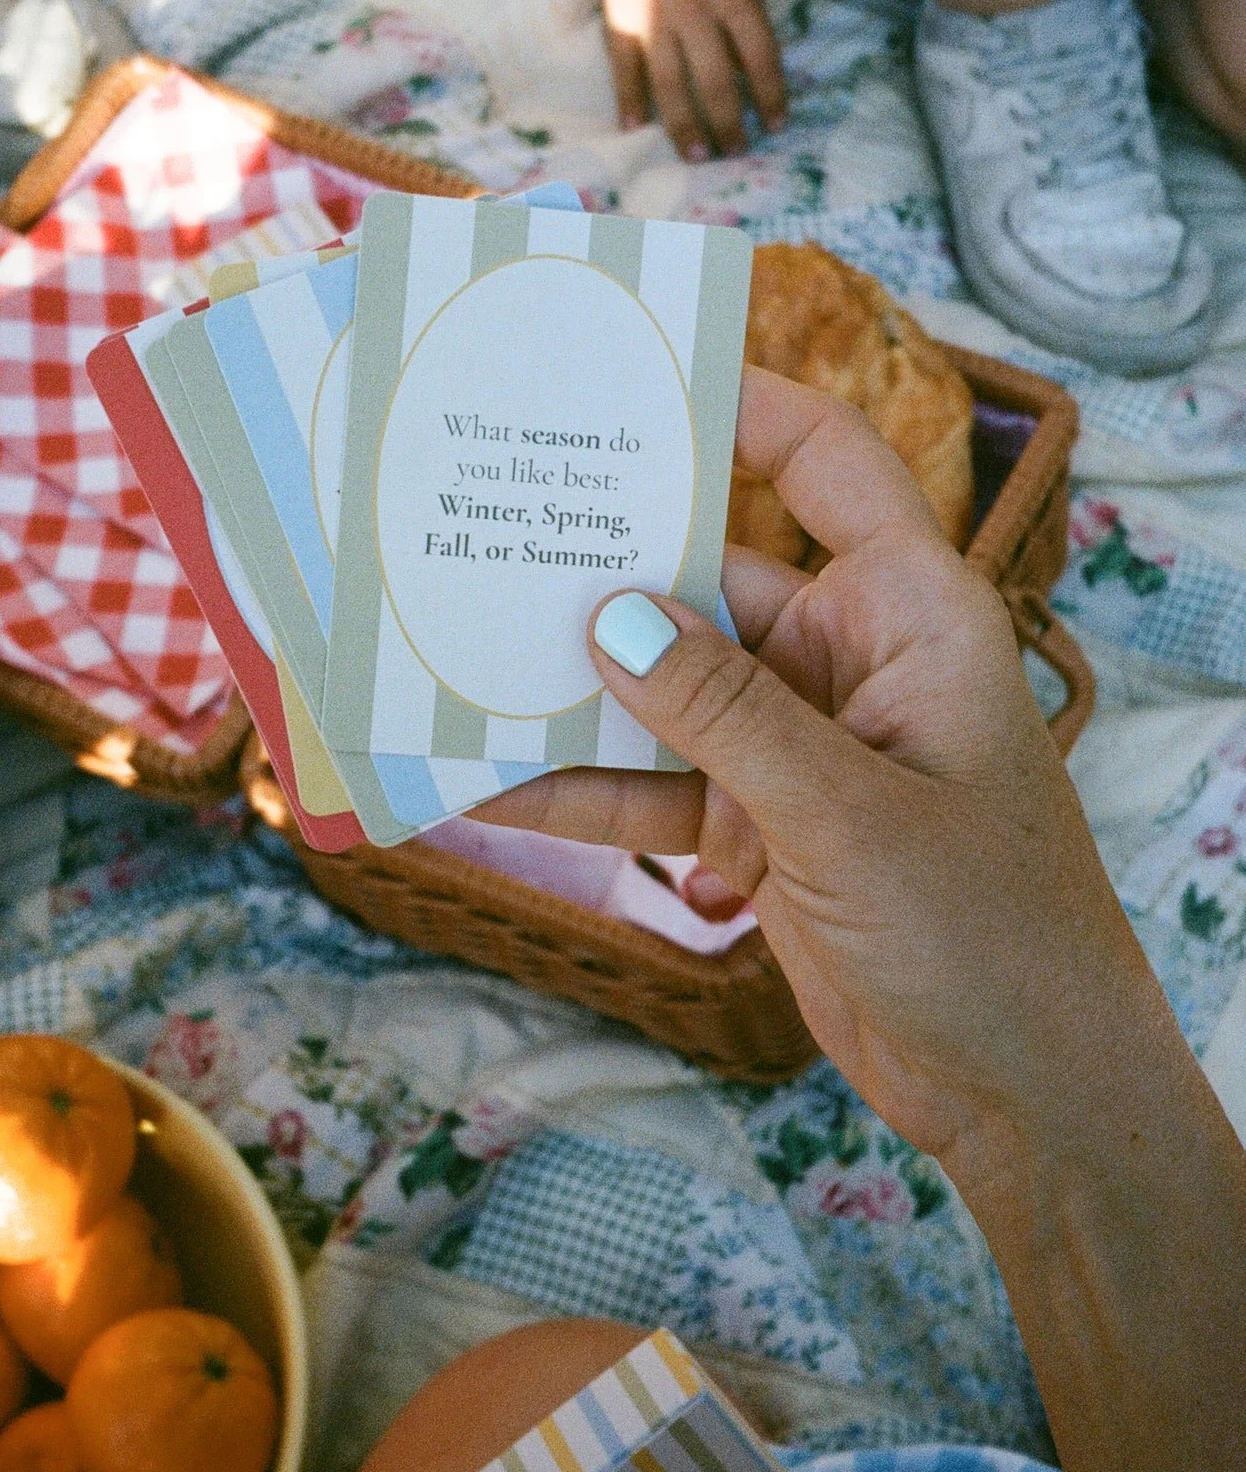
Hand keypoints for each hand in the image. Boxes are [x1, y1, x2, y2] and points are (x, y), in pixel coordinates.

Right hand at [479, 367, 1163, 1172]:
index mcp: (909, 613)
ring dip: (569, 686)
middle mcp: (846, 661)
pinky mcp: (761, 830)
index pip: (824, 466)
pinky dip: (581, 789)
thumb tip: (606, 621)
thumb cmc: (985, 935)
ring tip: (446, 652)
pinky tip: (488, 780)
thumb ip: (723, 714)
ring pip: (663, 692)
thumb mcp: (845, 812)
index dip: (738, 409)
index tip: (626, 381)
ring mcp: (797, 749)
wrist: (1024, 1090)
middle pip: (707, 581)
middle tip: (478, 528)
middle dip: (601, 567)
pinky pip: (653, 789)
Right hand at [592, 0, 786, 157]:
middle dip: (728, 125)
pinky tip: (636, 126)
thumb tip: (747, 62)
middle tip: (733, 153)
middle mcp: (696, 10)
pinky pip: (625, 66)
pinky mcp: (619, 13)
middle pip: (715, 83)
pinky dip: (630, 99)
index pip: (761, 58)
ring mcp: (653, 14)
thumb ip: (751, 5)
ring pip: (670, 86)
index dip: (771, 97)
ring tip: (695, 155)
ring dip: (684, 127)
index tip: (776, 126)